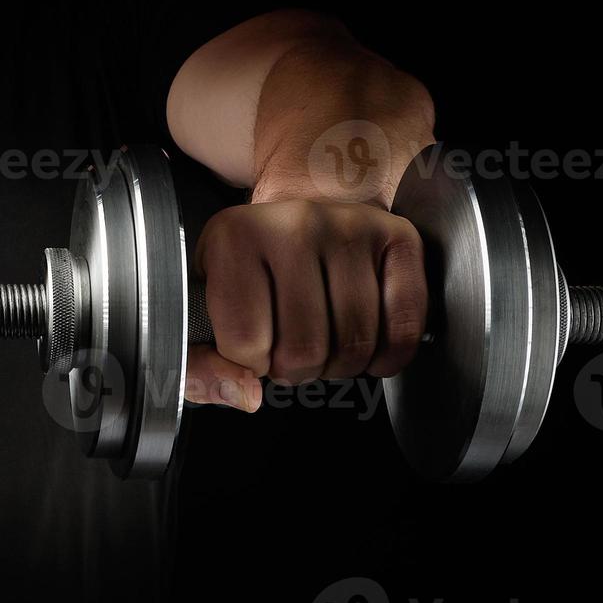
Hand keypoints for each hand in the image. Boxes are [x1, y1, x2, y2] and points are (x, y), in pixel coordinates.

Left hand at [188, 199, 427, 410]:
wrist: (305, 207)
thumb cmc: (251, 270)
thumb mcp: (202, 311)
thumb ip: (199, 367)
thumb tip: (246, 395)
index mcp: (233, 238)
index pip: (244, 344)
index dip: (249, 364)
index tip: (252, 345)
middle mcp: (294, 224)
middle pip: (304, 350)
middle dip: (295, 371)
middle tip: (289, 351)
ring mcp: (351, 228)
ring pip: (354, 345)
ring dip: (337, 366)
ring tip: (321, 343)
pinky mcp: (398, 238)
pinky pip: (403, 328)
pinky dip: (386, 356)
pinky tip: (366, 347)